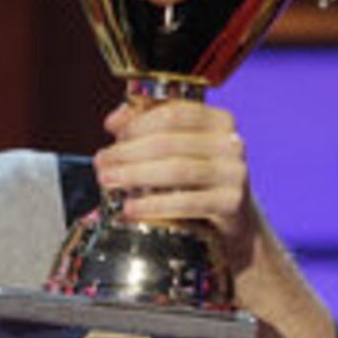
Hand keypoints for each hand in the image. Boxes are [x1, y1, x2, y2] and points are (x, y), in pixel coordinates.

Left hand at [96, 89, 260, 280]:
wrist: (231, 224)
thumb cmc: (198, 182)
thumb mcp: (177, 150)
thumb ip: (147, 128)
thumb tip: (114, 120)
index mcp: (219, 121)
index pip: (174, 112)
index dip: (139, 122)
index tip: (114, 135)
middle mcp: (232, 143)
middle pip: (169, 142)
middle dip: (128, 152)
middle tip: (101, 163)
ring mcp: (235, 173)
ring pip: (177, 170)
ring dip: (135, 175)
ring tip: (108, 182)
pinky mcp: (232, 203)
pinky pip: (187, 202)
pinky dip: (153, 205)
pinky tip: (130, 208)